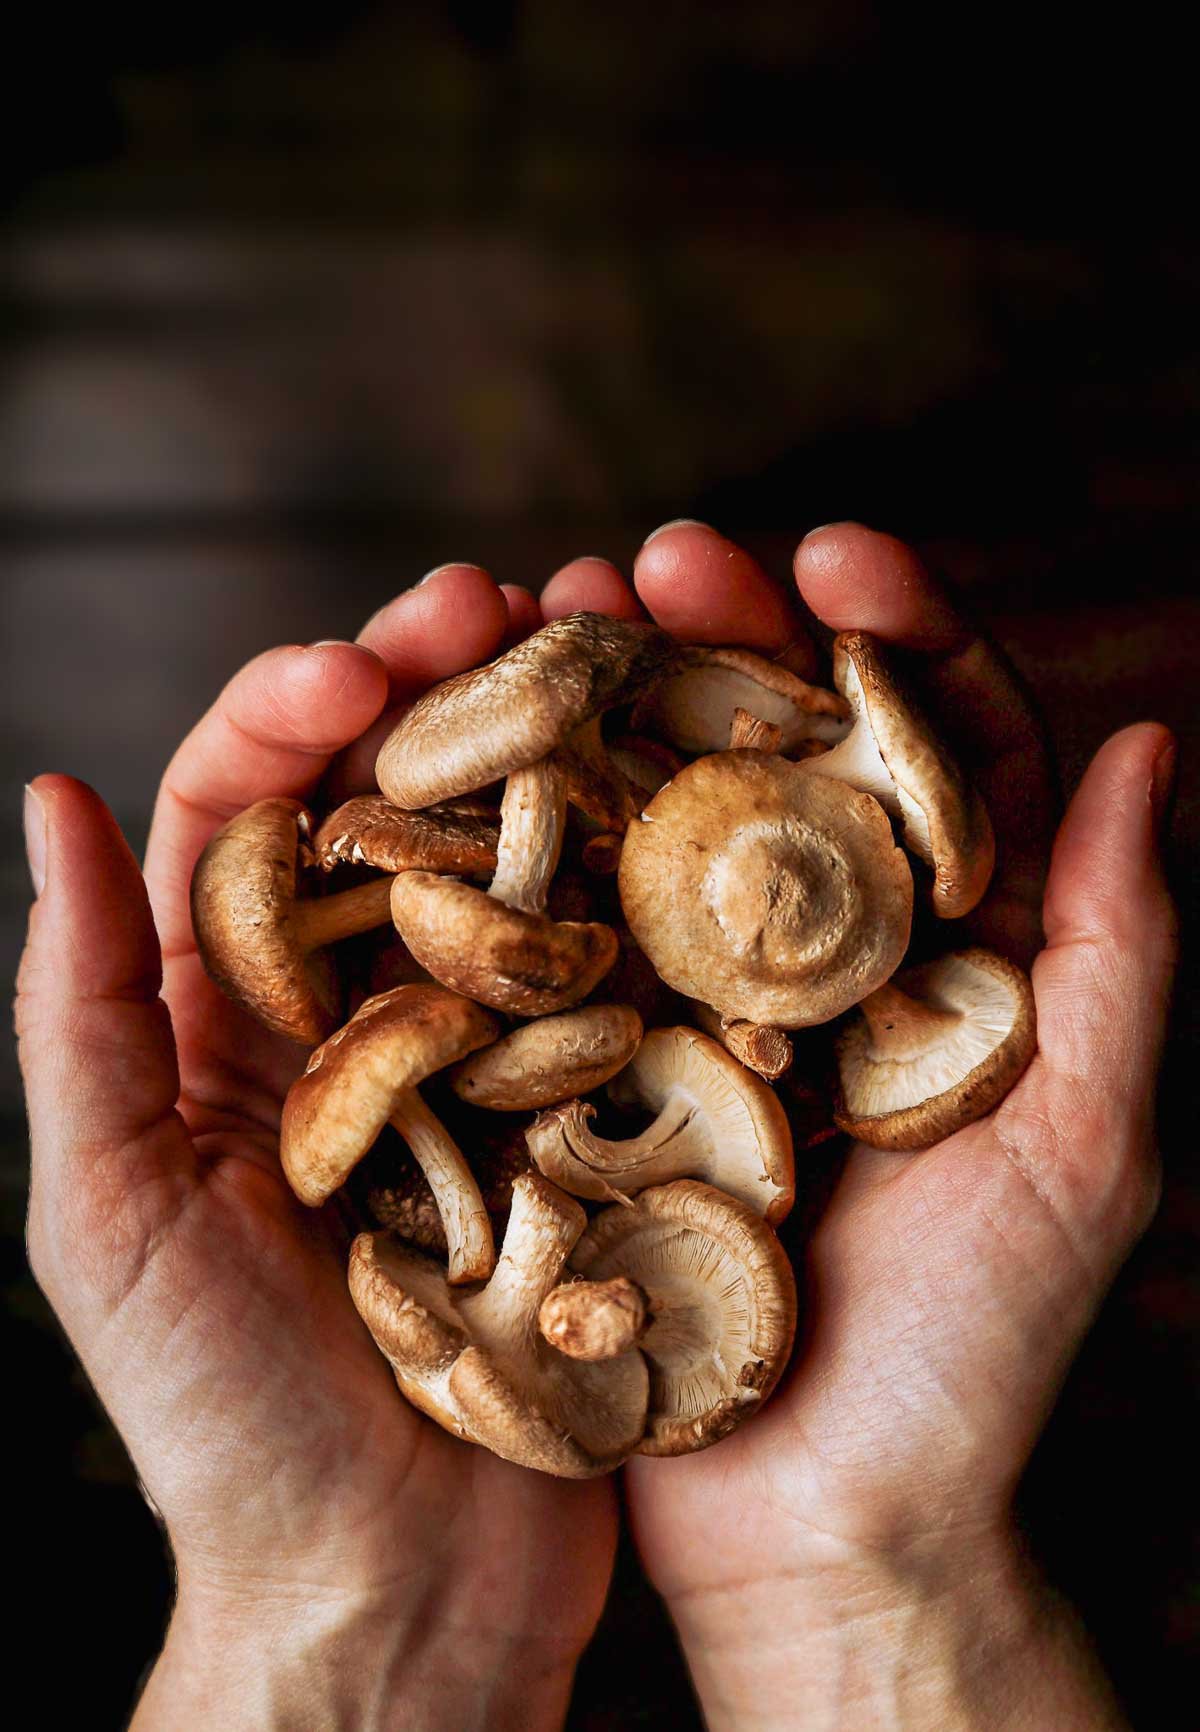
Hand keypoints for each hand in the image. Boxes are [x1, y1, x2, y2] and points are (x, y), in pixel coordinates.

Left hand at [17, 567, 608, 1731]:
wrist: (395, 1594)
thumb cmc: (224, 1426)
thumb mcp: (108, 1210)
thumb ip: (80, 1007)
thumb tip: (46, 796)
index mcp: (235, 1013)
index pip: (250, 810)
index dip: (296, 708)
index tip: (362, 660)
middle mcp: (366, 1011)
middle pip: (403, 804)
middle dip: (447, 685)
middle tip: (511, 595)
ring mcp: (493, 1057)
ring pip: (526, 862)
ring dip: (567, 746)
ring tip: (625, 642)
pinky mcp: (598, 1115)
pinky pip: (630, 976)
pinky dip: (659, 880)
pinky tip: (708, 800)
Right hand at [549, 526, 1177, 1730]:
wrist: (822, 1525)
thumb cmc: (980, 1357)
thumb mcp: (1085, 1145)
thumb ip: (1122, 948)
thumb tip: (1148, 737)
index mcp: (948, 953)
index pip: (932, 752)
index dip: (890, 634)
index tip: (831, 552)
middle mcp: (821, 960)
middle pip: (775, 759)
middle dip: (720, 644)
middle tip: (651, 560)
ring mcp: (700, 1010)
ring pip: (653, 827)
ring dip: (604, 715)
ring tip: (539, 618)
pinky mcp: (602, 1075)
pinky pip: (559, 943)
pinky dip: (518, 849)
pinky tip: (464, 768)